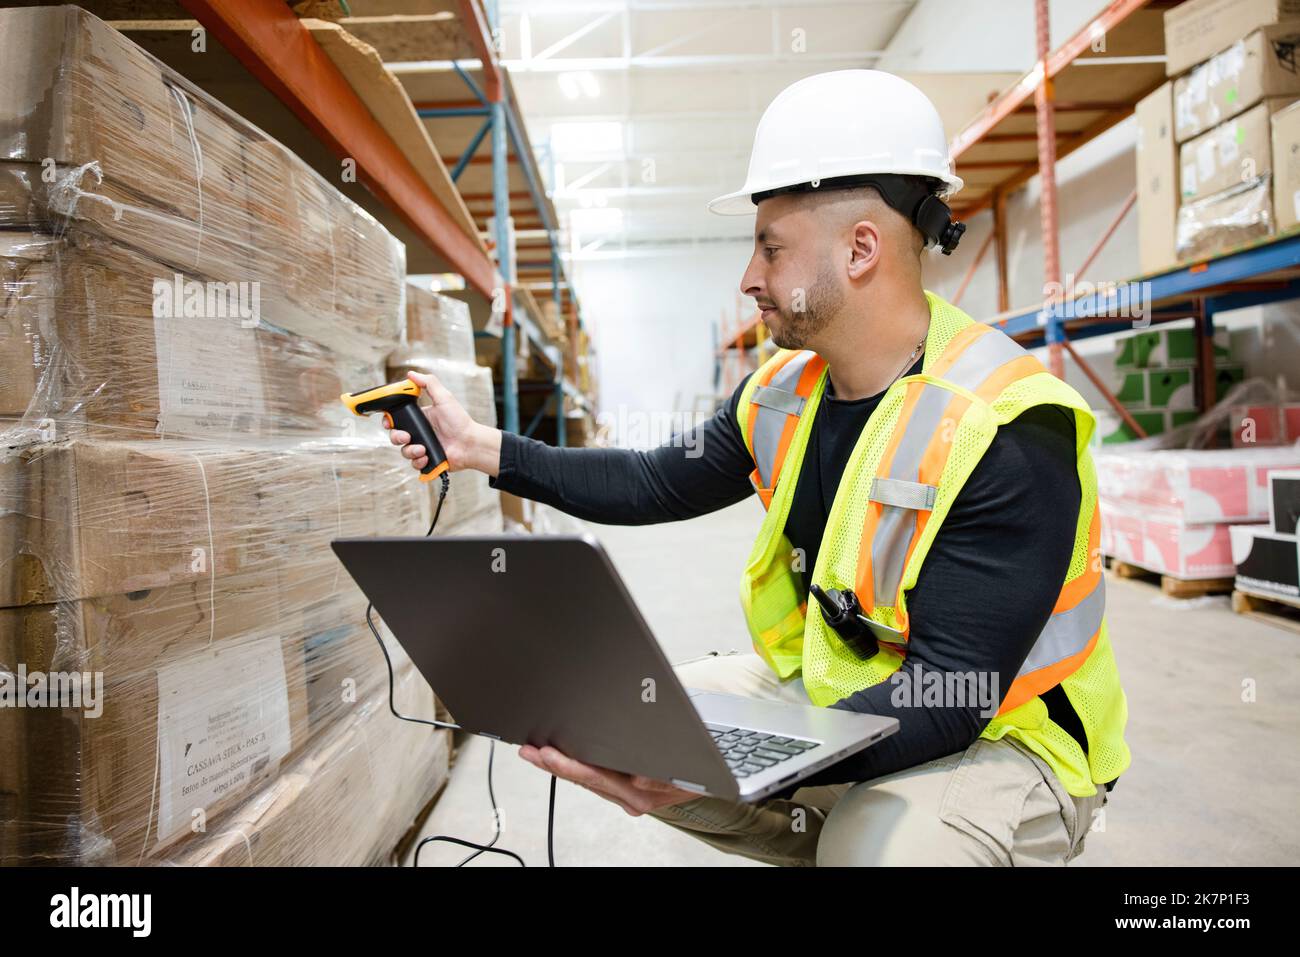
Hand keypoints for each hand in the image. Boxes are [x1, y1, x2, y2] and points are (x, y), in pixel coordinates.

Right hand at [387, 371, 501, 476]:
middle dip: (396, 437)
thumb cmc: (460, 421)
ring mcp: (422, 446)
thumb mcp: (444, 398)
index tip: (388, 421)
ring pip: (404, 451)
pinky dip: (418, 461)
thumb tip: (411, 374)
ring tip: (422, 449)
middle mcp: (419, 432)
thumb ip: (428, 383)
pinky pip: (414, 464)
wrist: (470, 443)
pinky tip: (427, 456)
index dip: (389, 420)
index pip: (397, 418)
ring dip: (410, 450)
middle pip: (396, 436)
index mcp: (420, 418)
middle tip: (406, 437)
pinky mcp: (427, 460)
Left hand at [519, 745, 701, 815]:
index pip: (596, 777)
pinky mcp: (627, 788)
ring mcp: (628, 794)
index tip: (549, 754)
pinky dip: (575, 767)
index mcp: (642, 793)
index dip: (569, 765)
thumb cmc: (700, 770)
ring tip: (535, 752)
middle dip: (553, 763)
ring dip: (559, 764)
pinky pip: (595, 779)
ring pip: (586, 779)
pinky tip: (559, 758)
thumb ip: (662, 777)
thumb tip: (640, 781)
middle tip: (530, 751)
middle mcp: (631, 797)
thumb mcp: (688, 770)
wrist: (715, 781)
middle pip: (584, 779)